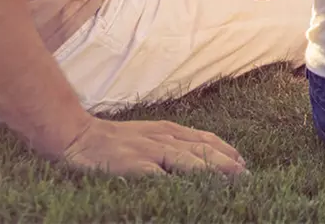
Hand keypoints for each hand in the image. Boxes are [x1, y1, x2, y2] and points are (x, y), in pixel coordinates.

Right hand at [57, 116, 245, 177]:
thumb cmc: (116, 141)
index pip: (205, 140)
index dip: (227, 152)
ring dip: (211, 172)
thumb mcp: (150, 136)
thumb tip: (202, 159)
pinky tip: (191, 194)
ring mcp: (148, 152)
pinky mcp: (133, 166)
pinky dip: (176, 184)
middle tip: (247, 178)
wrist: (78, 136)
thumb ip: (174, 145)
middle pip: (202, 151)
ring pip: (188, 161)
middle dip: (226, 165)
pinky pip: (159, 177)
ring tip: (230, 183)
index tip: (244, 165)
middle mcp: (163, 139)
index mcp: (169, 131)